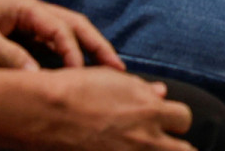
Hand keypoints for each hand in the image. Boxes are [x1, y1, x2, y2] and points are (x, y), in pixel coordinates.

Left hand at [0, 0, 123, 71]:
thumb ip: (9, 57)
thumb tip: (37, 79)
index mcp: (25, 6)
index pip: (60, 29)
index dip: (73, 52)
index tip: (80, 75)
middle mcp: (30, 7)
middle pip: (74, 24)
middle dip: (97, 44)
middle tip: (118, 66)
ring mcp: (25, 15)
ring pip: (64, 29)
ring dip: (84, 46)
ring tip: (103, 66)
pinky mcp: (16, 23)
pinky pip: (47, 36)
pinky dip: (63, 49)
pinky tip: (70, 63)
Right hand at [22, 68, 192, 150]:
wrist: (40, 112)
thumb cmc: (74, 90)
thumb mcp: (112, 81)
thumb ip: (142, 90)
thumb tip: (162, 93)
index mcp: (150, 110)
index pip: (184, 119)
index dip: (175, 121)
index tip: (166, 124)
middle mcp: (145, 137)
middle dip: (177, 147)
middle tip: (166, 146)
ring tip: (145, 150)